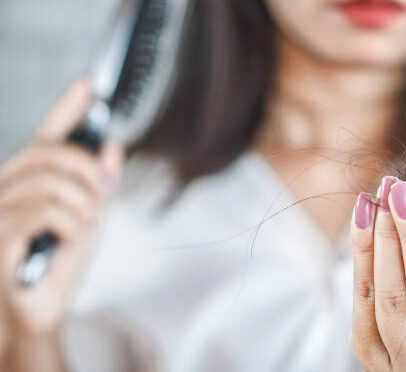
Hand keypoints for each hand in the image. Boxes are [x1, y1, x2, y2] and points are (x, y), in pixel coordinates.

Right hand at [0, 79, 123, 370]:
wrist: (37, 311)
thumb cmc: (56, 265)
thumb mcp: (88, 219)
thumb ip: (97, 185)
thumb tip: (113, 147)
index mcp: (28, 182)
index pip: (46, 135)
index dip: (66, 108)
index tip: (89, 84)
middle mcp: (5, 190)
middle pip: (45, 154)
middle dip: (84, 165)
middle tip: (106, 185)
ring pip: (47, 185)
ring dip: (81, 204)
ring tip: (87, 224)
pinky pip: (41, 215)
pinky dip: (70, 224)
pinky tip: (74, 236)